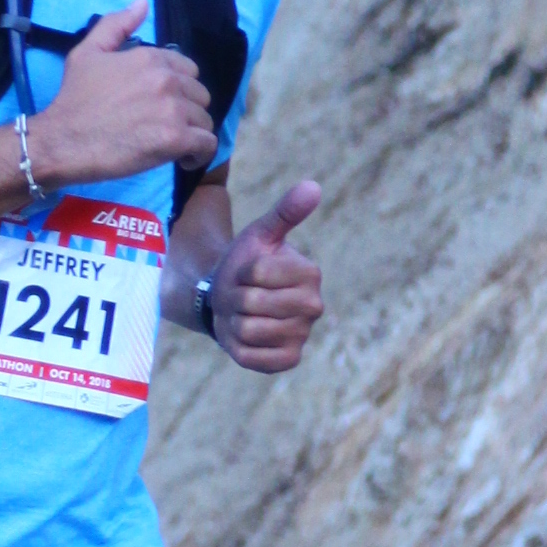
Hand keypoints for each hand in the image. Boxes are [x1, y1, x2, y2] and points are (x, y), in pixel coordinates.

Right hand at [37, 0, 214, 187]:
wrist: (62, 141)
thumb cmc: (73, 100)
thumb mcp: (87, 53)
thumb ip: (116, 25)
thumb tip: (142, 3)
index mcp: (151, 58)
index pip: (189, 70)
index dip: (177, 89)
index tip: (160, 104)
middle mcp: (167, 79)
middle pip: (200, 95)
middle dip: (186, 111)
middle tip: (162, 126)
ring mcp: (173, 109)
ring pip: (204, 120)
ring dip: (191, 133)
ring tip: (169, 145)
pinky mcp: (175, 139)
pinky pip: (206, 145)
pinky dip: (198, 154)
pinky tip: (182, 159)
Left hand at [212, 179, 323, 369]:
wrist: (233, 300)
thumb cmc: (247, 264)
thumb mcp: (261, 234)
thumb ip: (285, 212)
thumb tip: (312, 186)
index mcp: (310, 273)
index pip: (256, 272)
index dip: (239, 272)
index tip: (245, 272)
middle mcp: (314, 306)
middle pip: (251, 302)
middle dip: (233, 297)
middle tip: (240, 295)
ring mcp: (302, 335)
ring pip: (247, 330)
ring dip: (233, 321)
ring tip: (241, 314)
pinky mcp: (288, 360)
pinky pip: (251, 356)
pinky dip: (238, 346)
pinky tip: (245, 336)